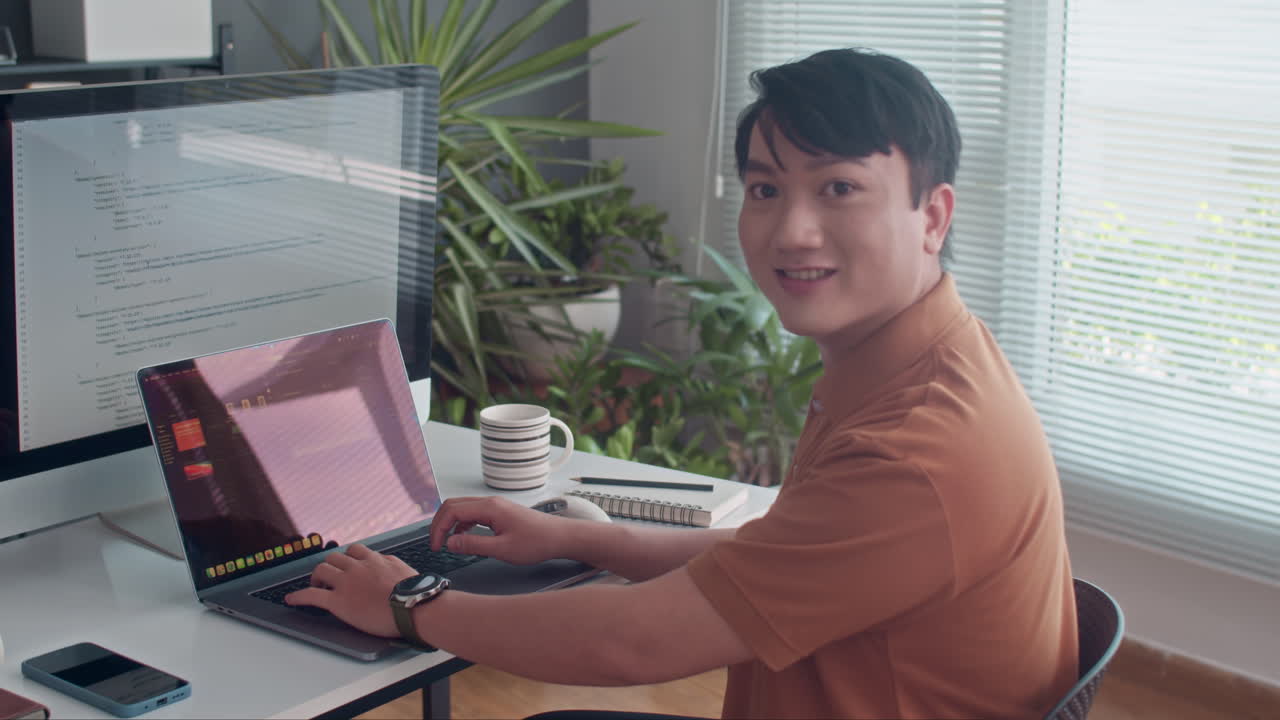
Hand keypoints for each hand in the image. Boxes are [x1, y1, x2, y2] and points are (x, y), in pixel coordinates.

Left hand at [285, 544, 415, 636]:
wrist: (414, 606)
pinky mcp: (338, 602)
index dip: (347, 559)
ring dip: (316, 578)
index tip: (346, 565)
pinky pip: (312, 595)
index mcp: (374, 560)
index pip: (354, 551)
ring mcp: (346, 583)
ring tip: (316, 586)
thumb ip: (389, 563)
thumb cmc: (415, 592)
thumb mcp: (404, 569)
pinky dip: (299, 597)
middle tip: (329, 578)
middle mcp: (357, 567)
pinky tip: (291, 600)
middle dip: (329, 567)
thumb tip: (383, 562)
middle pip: (334, 558)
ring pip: (321, 571)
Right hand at [429, 496, 569, 564]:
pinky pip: (474, 513)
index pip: (452, 510)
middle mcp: (491, 502)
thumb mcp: (502, 549)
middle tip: (436, 544)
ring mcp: (496, 506)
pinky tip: (464, 539)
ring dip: (451, 524)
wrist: (559, 537)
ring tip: (447, 544)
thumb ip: (473, 545)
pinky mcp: (500, 513)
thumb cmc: (536, 542)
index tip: (437, 547)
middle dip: (440, 523)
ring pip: (463, 508)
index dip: (439, 528)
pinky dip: (463, 524)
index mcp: (490, 508)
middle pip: (454, 505)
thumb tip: (450, 543)